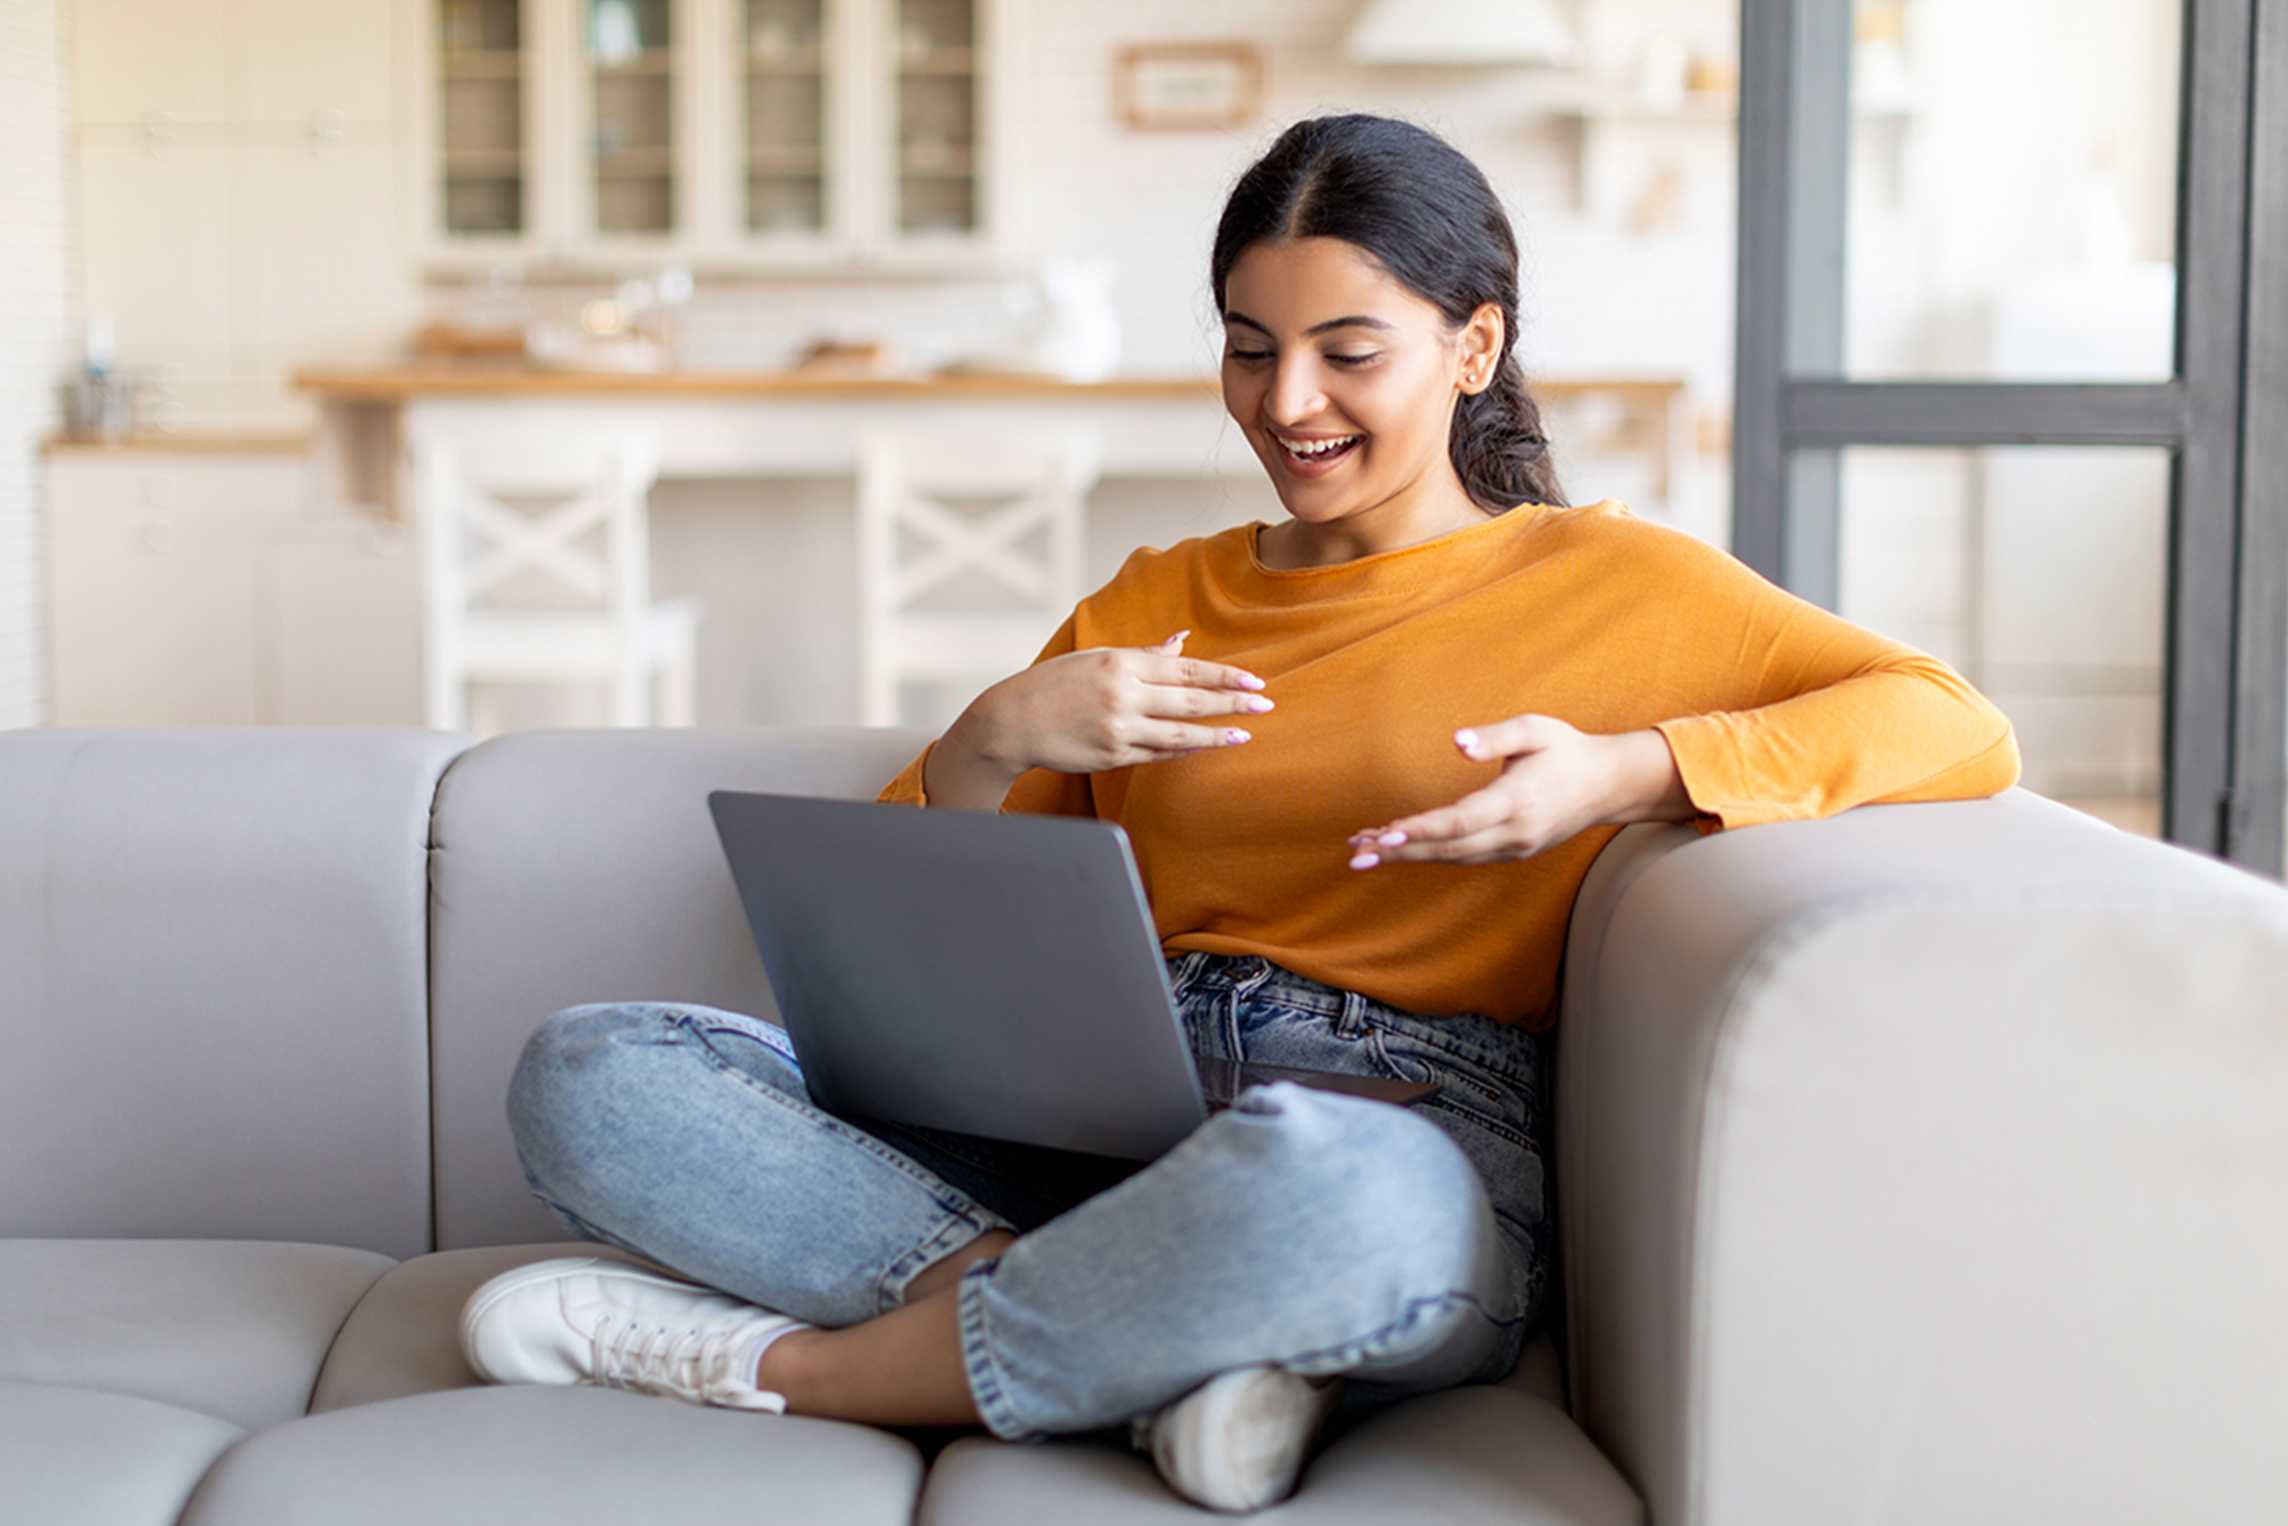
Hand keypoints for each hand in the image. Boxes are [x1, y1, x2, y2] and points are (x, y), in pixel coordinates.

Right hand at [976, 630, 1273, 775]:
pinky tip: (1205, 747)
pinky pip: (1157, 754)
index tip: (1255, 680)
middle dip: (1233, 702)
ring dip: (1217, 735)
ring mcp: (1118, 729)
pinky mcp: (1112, 755)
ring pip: (1180, 734)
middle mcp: (1123, 695)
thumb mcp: (1098, 657)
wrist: (1012, 721)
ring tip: (1246, 734)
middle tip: (1266, 703)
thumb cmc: (1055, 683)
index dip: (1224, 676)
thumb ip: (1145, 654)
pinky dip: (1184, 751)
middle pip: (1190, 700)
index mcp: (1121, 662)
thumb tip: (1184, 641)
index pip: (1186, 669)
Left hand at [1345, 714, 1646, 867]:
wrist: (1608, 785)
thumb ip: (1495, 736)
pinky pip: (1463, 857)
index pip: (1461, 820)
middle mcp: (1514, 833)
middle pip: (1448, 848)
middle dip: (1399, 850)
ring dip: (1408, 854)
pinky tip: (1400, 846)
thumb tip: (1456, 743)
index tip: (1385, 832)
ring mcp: (1514, 848)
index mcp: (1517, 800)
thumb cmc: (1566, 749)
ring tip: (1364, 850)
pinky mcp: (1512, 852)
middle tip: (1355, 854)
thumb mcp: (1535, 729)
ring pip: (1452, 857)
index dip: (1422, 829)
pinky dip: (1429, 853)